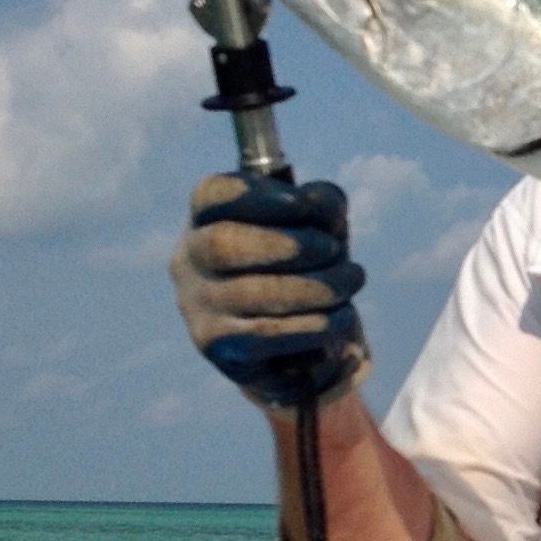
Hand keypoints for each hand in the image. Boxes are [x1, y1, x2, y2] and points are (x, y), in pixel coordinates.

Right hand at [169, 172, 369, 407]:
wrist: (295, 339)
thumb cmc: (303, 264)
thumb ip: (322, 204)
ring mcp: (197, 305)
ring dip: (315, 286)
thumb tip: (319, 205)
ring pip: (251, 293)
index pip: (211, 195)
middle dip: (291, 245)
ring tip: (351, 280)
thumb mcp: (316, 224)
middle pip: (223, 245)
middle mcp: (190, 259)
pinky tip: (341, 316)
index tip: (301, 202)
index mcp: (206, 218)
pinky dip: (313, 324)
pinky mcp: (217, 346)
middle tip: (333, 249)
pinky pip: (267, 333)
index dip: (255, 196)